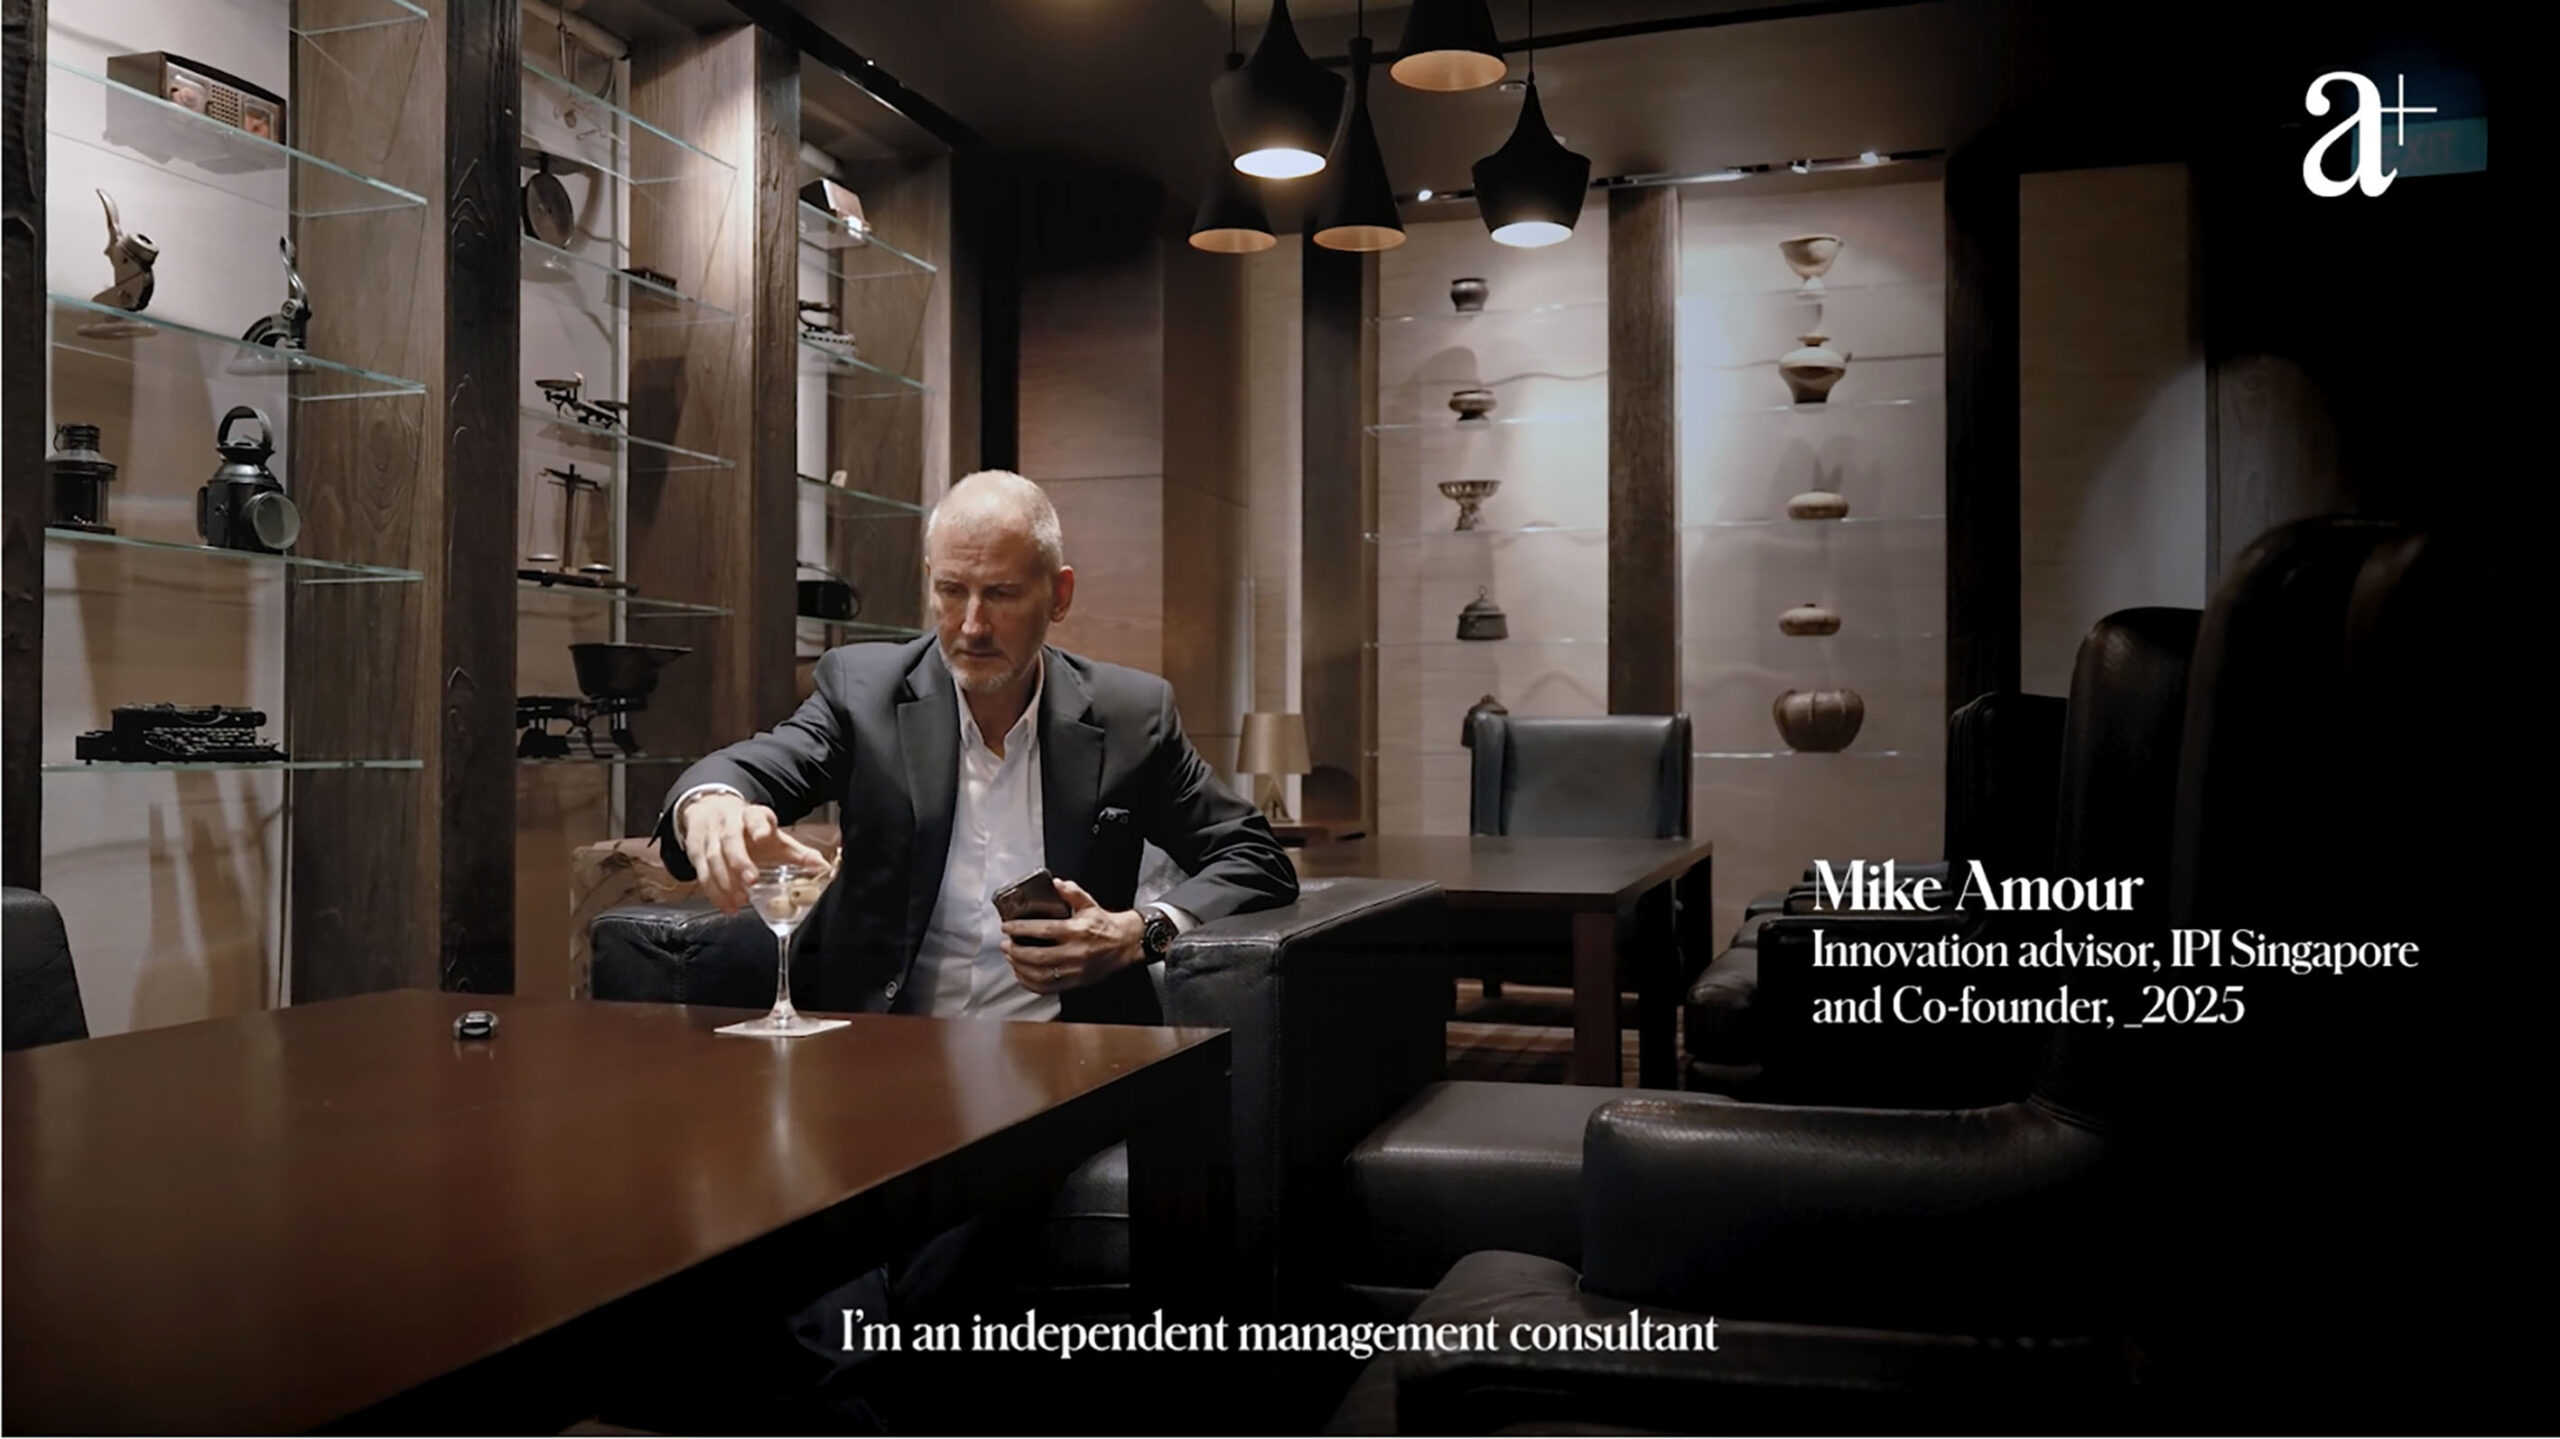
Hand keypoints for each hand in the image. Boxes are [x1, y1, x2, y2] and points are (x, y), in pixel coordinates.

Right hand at [681, 792, 828, 913]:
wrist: (711, 810)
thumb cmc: (750, 829)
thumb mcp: (774, 836)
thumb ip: (798, 853)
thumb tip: (823, 868)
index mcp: (752, 816)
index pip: (754, 817)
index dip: (758, 825)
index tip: (762, 835)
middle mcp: (728, 823)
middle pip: (730, 839)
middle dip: (739, 860)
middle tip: (751, 880)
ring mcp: (709, 836)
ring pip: (712, 858)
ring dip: (725, 882)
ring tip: (739, 900)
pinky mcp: (696, 851)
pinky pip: (702, 873)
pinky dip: (713, 892)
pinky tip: (726, 905)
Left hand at [1000, 877, 1143, 994]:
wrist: (1125, 944)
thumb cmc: (1104, 925)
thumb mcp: (1089, 904)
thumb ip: (1072, 893)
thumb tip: (1056, 883)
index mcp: (1076, 931)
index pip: (1043, 930)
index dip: (1021, 929)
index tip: (1007, 927)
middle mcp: (1075, 952)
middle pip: (1038, 956)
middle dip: (1016, 951)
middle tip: (1005, 945)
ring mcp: (1075, 971)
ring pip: (1041, 975)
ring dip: (1021, 968)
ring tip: (1011, 959)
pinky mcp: (1076, 982)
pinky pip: (1049, 988)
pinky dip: (1031, 984)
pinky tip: (1022, 975)